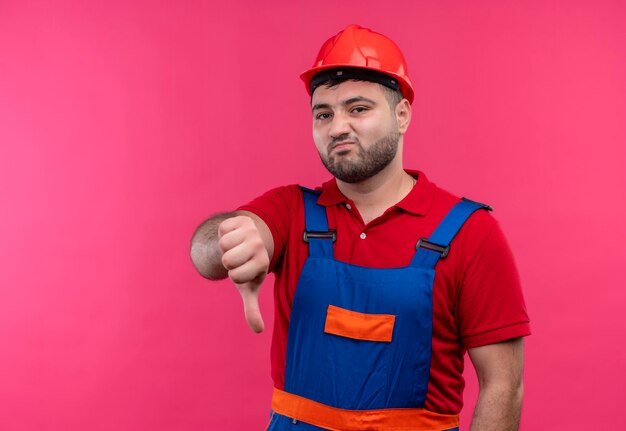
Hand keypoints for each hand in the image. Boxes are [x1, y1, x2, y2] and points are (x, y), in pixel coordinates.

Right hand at [218, 216, 268, 332]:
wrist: (250, 239)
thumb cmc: (247, 267)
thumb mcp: (249, 287)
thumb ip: (252, 308)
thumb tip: (258, 330)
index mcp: (262, 263)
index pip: (236, 275)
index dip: (234, 274)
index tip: (243, 270)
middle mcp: (259, 245)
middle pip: (228, 259)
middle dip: (228, 261)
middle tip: (238, 258)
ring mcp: (251, 230)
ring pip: (223, 244)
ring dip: (225, 246)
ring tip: (235, 246)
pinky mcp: (241, 218)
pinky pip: (221, 229)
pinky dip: (223, 233)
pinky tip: (233, 235)